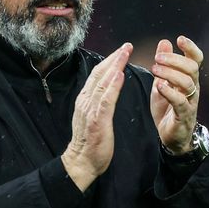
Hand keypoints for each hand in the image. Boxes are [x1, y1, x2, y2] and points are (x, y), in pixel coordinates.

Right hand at [62, 43, 131, 191]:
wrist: (81, 162)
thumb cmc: (91, 142)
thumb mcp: (93, 117)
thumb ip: (98, 103)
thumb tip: (107, 90)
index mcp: (85, 100)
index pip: (97, 75)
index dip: (110, 61)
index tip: (121, 50)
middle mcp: (86, 101)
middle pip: (100, 73)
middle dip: (114, 58)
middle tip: (126, 45)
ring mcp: (90, 110)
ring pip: (102, 82)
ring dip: (115, 66)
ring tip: (125, 53)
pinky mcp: (97, 120)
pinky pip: (106, 99)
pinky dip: (113, 86)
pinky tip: (120, 74)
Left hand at [150, 36, 203, 153]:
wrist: (172, 137)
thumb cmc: (168, 108)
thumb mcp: (162, 82)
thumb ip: (164, 64)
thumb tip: (164, 41)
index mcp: (189, 79)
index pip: (196, 60)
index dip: (191, 48)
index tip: (180, 39)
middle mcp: (193, 89)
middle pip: (192, 68)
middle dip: (175, 60)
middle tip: (157, 58)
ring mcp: (190, 102)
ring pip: (187, 83)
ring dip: (170, 74)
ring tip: (154, 70)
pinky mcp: (184, 116)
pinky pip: (180, 102)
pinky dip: (170, 92)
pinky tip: (159, 86)